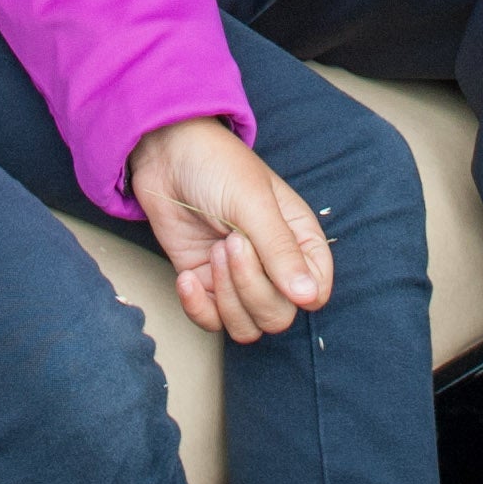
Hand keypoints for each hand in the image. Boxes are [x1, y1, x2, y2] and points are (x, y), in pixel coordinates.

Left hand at [128, 117, 335, 341]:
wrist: (166, 156)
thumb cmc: (218, 166)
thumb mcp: (253, 204)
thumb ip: (281, 251)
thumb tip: (308, 297)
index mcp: (299, 240)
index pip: (316, 292)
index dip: (299, 292)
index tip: (274, 267)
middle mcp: (273, 265)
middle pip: (278, 315)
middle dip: (251, 287)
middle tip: (231, 243)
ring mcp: (238, 278)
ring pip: (247, 326)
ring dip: (226, 297)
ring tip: (214, 251)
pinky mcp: (206, 285)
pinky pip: (211, 322)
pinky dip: (198, 307)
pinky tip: (187, 277)